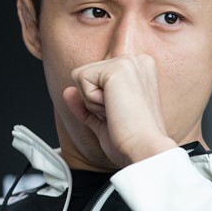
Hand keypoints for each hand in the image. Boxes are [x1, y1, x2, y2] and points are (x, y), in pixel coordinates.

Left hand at [62, 54, 177, 167]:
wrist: (144, 149)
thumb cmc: (132, 140)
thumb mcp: (104, 120)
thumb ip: (87, 104)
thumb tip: (67, 91)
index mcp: (139, 70)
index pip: (97, 77)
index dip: (100, 102)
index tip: (123, 115)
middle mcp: (136, 61)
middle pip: (87, 74)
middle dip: (94, 101)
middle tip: (119, 114)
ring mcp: (128, 62)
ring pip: (82, 76)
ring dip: (92, 102)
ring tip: (118, 111)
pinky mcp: (118, 68)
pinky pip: (81, 79)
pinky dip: (90, 101)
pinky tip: (113, 108)